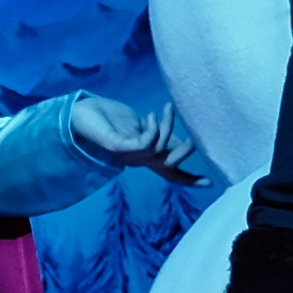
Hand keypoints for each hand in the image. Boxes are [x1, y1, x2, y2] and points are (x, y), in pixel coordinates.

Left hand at [69, 94, 204, 183]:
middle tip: (196, 135)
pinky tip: (150, 116)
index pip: (171, 174)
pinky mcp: (116, 146)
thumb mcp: (145, 128)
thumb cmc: (113, 120)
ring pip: (159, 150)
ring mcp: (126, 155)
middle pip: (169, 166)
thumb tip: (187, 142)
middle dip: (185, 151)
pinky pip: (143, 144)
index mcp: (146, 158)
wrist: (81, 113)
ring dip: (167, 128)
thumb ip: (163, 137)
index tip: (210, 184)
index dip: (189, 179)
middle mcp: (138, 160)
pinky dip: (153, 130)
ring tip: (167, 108)